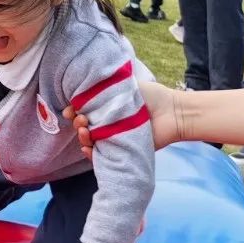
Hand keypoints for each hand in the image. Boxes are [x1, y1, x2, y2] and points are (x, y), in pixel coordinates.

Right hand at [66, 78, 182, 159]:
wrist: (172, 112)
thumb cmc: (152, 96)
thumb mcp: (126, 85)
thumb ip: (106, 86)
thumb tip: (85, 87)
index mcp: (106, 109)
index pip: (83, 112)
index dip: (73, 112)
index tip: (70, 110)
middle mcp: (107, 124)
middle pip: (84, 128)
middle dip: (78, 124)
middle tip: (81, 120)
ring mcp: (113, 139)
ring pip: (90, 142)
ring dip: (82, 138)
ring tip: (85, 132)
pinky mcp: (122, 151)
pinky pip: (102, 156)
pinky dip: (92, 155)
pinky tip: (88, 149)